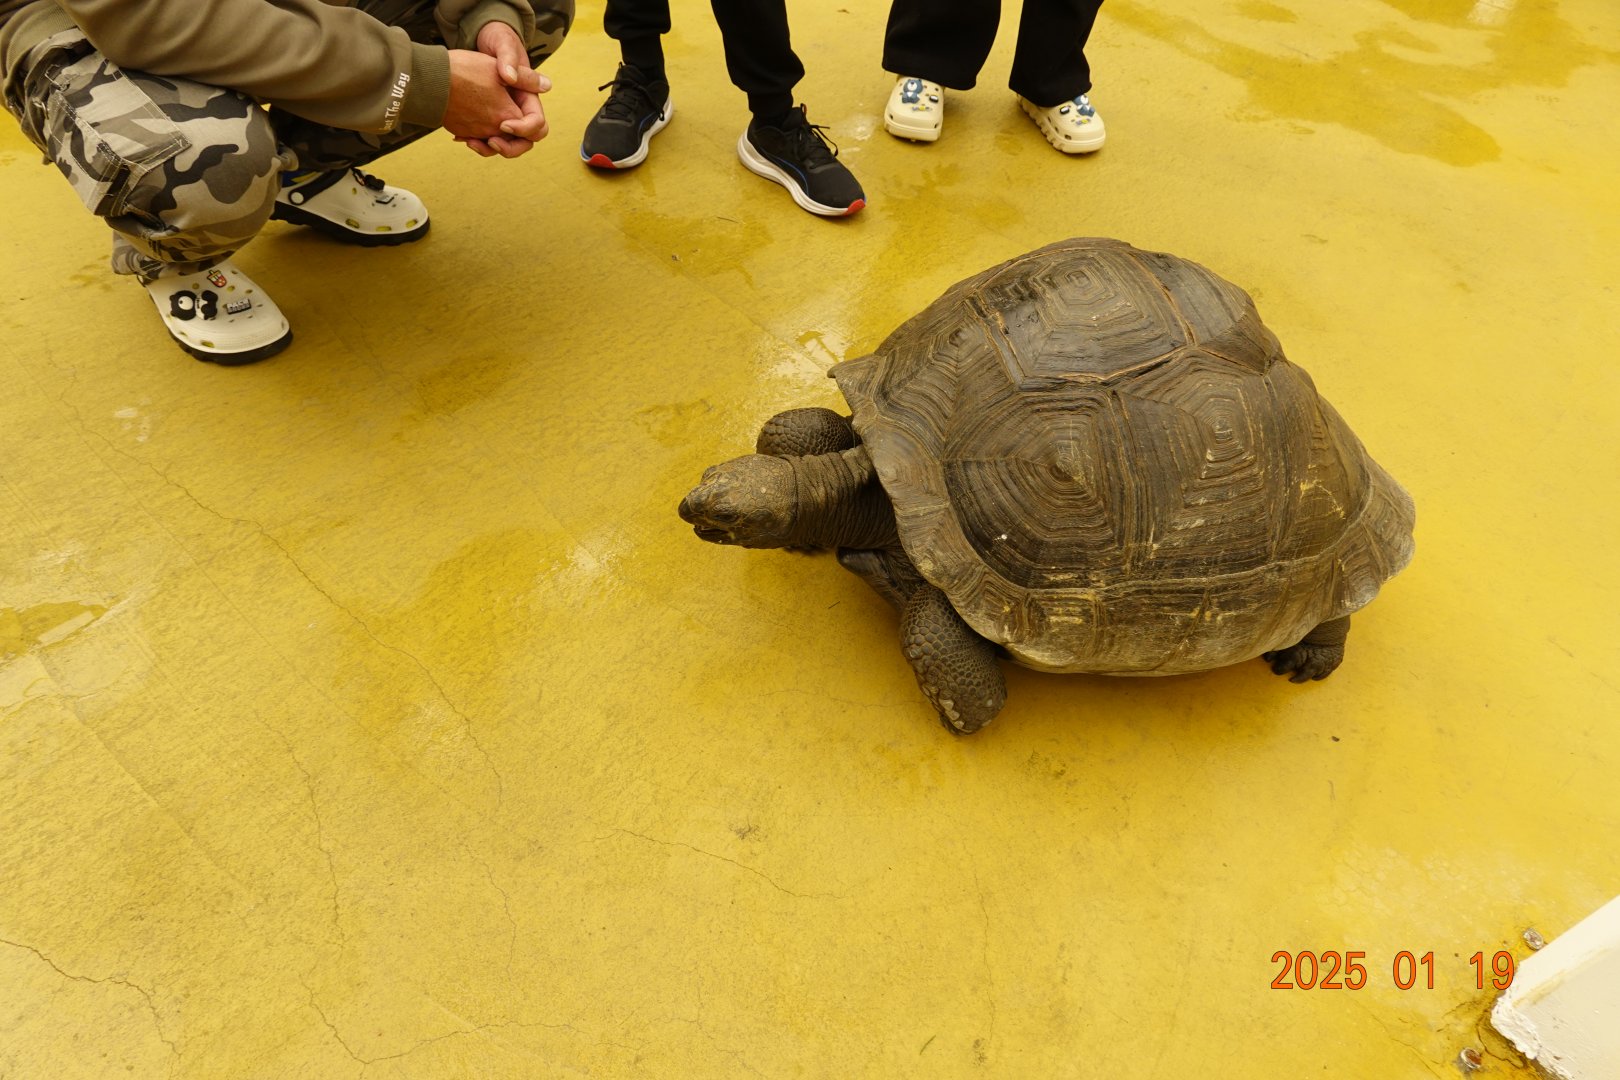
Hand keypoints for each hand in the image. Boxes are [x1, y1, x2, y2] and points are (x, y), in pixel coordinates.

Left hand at [459, 21, 551, 157]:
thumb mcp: (503, 45)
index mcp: (529, 98)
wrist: (478, 41)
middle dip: (510, 147)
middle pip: (525, 141)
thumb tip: (515, 78)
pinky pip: (486, 139)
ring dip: (489, 148)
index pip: (537, 124)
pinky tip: (459, 136)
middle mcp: (519, 111)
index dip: (523, 128)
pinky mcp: (488, 119)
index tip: (503, 124)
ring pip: (505, 145)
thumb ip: (509, 61)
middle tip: (490, 141)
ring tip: (469, 141)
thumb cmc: (496, 40)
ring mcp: (504, 117)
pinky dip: (475, 141)